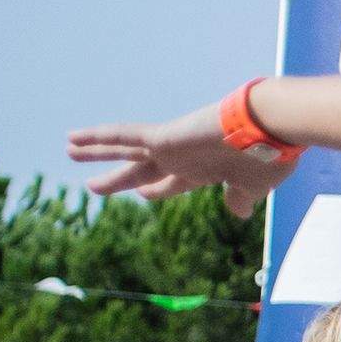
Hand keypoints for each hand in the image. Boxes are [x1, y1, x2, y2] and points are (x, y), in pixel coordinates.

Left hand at [68, 100, 292, 217]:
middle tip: (95, 185)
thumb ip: (240, 199)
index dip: (154, 190)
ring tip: (70, 149)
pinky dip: (98, 136)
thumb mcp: (255, 187)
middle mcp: (183, 158)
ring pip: (124, 151)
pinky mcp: (163, 137)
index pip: (171, 183)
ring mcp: (171, 146)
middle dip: (118, 179)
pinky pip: (122, 136)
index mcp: (204, 171)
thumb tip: (238, 213)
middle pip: (140, 170)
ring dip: (97, 152)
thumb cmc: (269, 157)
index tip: (144, 194)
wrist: (270, 127)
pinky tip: (74, 137)